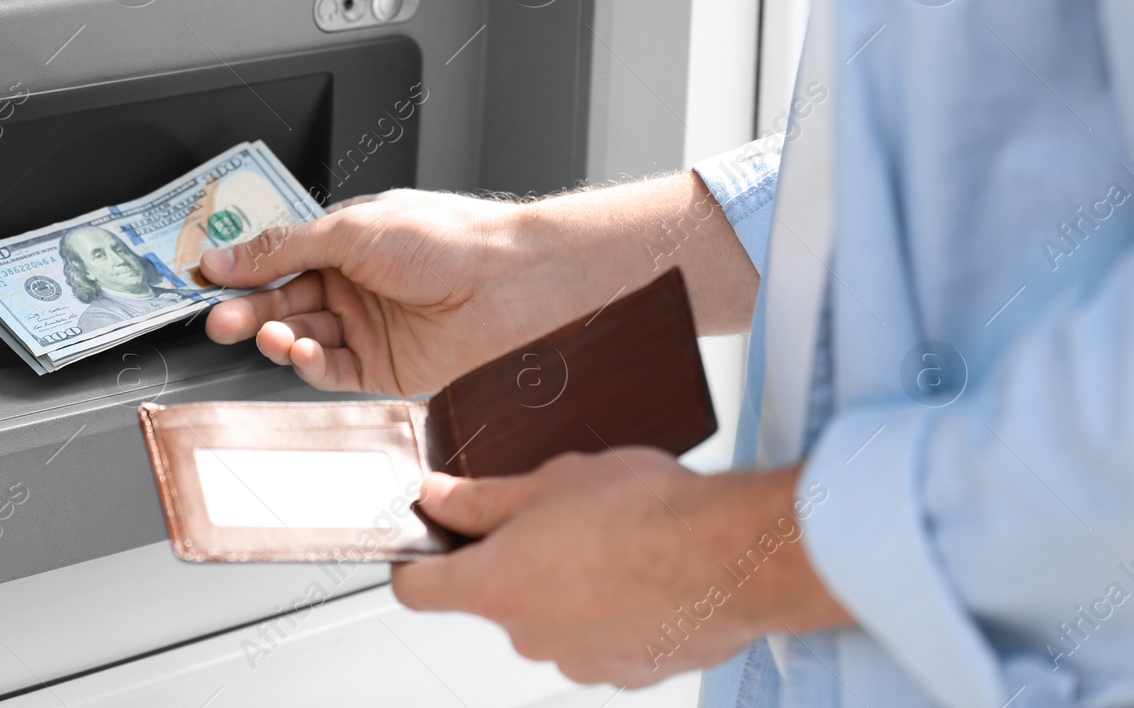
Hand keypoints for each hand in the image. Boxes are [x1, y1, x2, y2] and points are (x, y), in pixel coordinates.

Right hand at [201, 189, 585, 396]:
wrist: (510, 280)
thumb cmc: (449, 239)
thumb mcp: (351, 230)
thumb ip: (284, 248)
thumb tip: (227, 256)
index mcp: (347, 242)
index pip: (280, 260)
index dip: (243, 271)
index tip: (208, 280)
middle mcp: (355, 285)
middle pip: (284, 303)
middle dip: (248, 311)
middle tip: (219, 320)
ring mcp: (369, 328)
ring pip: (303, 338)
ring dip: (276, 337)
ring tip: (262, 333)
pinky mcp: (384, 369)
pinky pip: (331, 371)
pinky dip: (307, 363)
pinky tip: (296, 350)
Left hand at [390, 453, 850, 686]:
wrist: (738, 557)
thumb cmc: (650, 513)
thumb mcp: (550, 480)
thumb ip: (482, 498)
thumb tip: (438, 498)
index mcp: (497, 586)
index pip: (417, 589)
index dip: (414, 560)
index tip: (425, 540)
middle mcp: (531, 636)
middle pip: (494, 597)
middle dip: (512, 558)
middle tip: (550, 514)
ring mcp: (581, 662)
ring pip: (551, 617)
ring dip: (566, 584)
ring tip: (608, 538)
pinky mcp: (629, 673)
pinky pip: (600, 637)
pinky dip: (610, 610)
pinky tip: (640, 573)